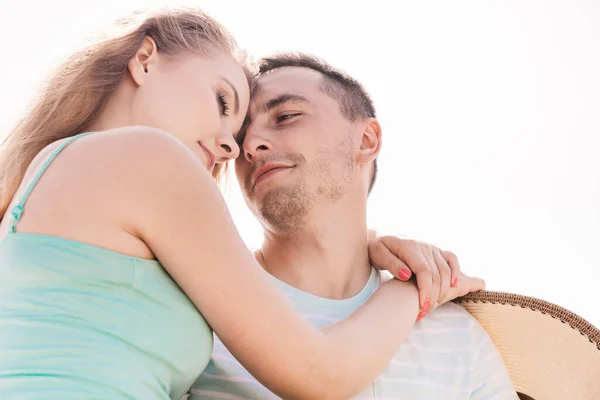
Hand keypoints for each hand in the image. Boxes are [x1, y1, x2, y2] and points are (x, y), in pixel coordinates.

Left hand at [367, 232, 484, 319]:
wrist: (379, 236)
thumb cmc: (376, 247)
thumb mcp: (377, 254)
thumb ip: (391, 264)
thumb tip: (407, 275)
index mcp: (409, 247)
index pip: (424, 272)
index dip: (426, 291)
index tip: (422, 307)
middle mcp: (423, 246)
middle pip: (436, 275)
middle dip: (432, 296)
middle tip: (423, 313)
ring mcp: (431, 247)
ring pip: (445, 270)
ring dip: (443, 290)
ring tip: (431, 306)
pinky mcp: (435, 250)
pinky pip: (452, 259)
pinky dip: (456, 272)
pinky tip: (454, 286)